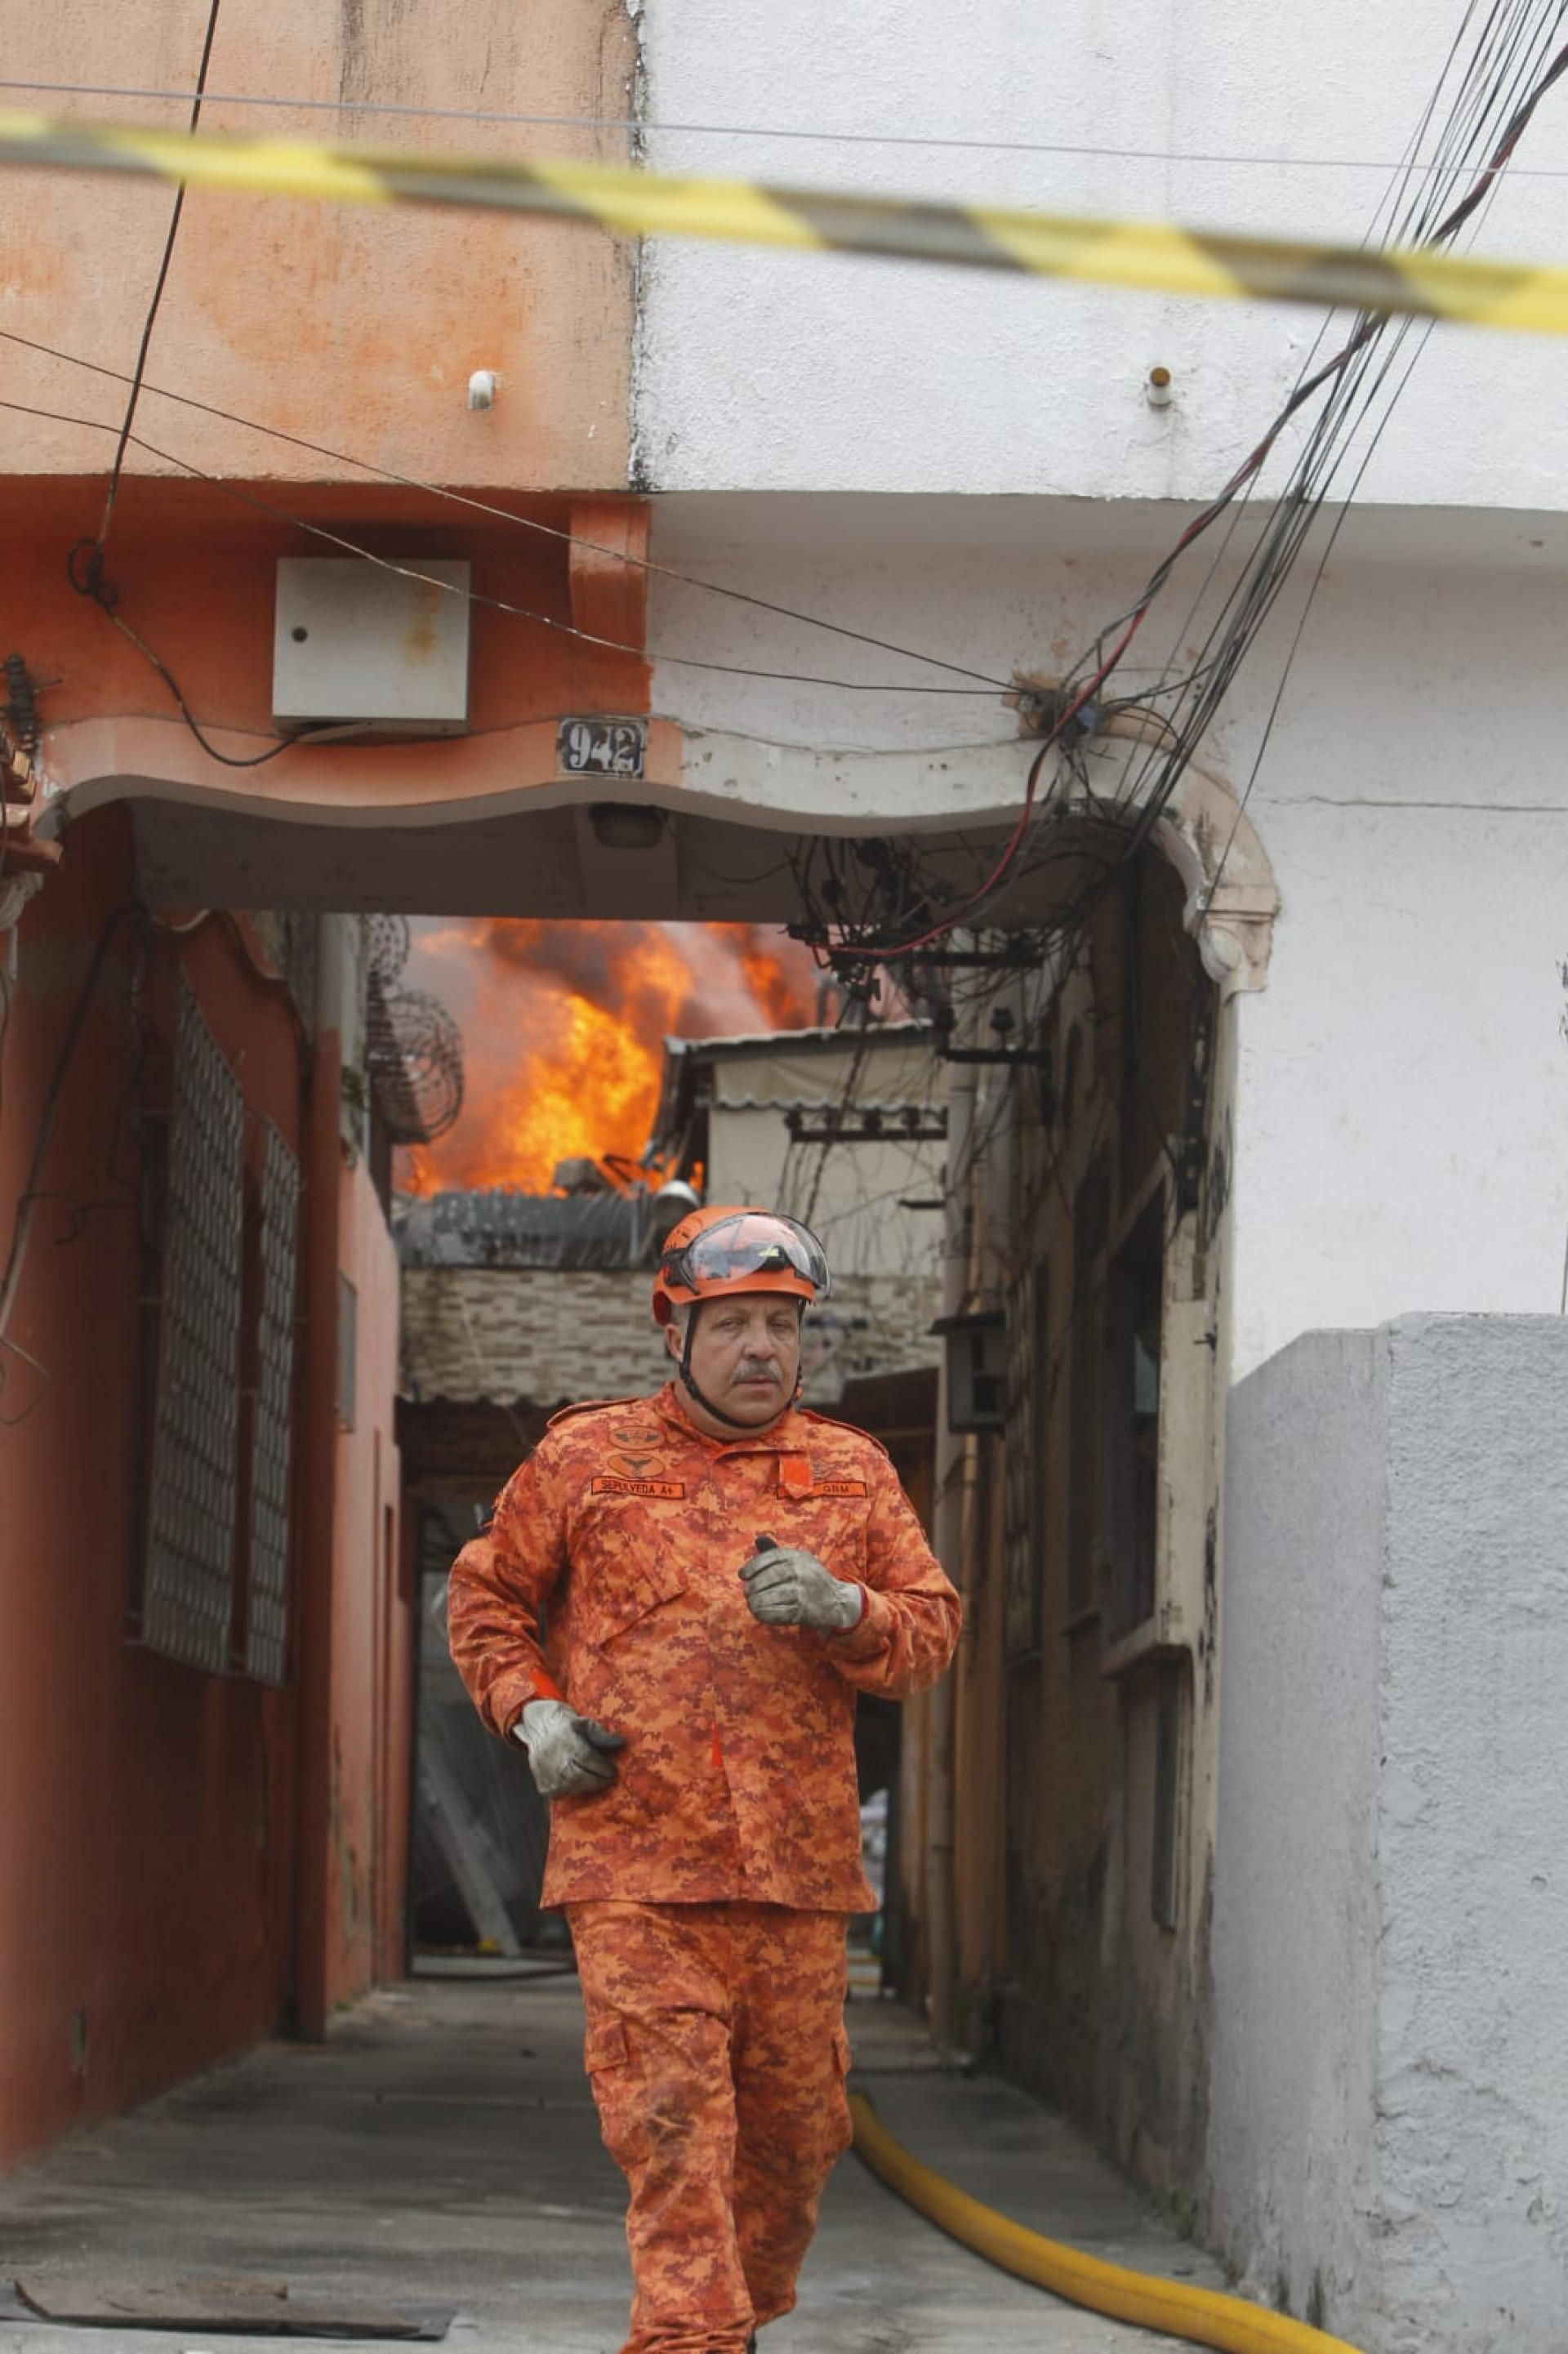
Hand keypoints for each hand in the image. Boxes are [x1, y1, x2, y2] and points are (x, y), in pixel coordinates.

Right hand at [512, 1699, 625, 1797]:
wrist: (540, 1728)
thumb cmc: (567, 1725)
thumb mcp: (585, 1723)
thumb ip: (602, 1734)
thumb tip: (621, 1743)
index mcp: (565, 1741)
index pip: (588, 1759)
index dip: (604, 1767)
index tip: (613, 1770)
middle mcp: (554, 1759)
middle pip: (581, 1777)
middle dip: (599, 1780)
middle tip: (608, 1778)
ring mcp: (546, 1774)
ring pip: (572, 1788)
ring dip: (587, 1786)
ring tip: (595, 1780)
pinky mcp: (543, 1786)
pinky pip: (562, 1794)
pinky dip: (572, 1790)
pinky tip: (578, 1782)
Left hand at [740, 1532, 862, 1631]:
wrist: (838, 1601)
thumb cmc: (812, 1579)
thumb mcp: (798, 1560)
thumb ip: (776, 1553)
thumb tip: (758, 1538)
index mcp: (798, 1557)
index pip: (771, 1557)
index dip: (753, 1566)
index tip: (742, 1575)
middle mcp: (801, 1572)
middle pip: (769, 1578)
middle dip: (754, 1587)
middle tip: (747, 1592)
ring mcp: (804, 1592)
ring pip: (772, 1596)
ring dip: (757, 1602)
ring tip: (752, 1603)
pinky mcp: (804, 1611)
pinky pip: (779, 1613)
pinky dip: (765, 1614)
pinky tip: (758, 1613)